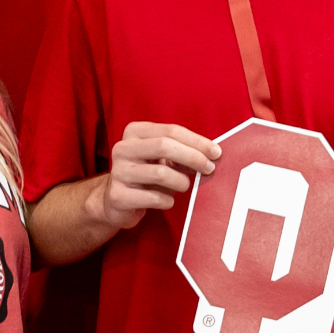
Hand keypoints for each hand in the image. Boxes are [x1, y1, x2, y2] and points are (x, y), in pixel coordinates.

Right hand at [83, 123, 220, 230]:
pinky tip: (167, 200)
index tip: (216, 152)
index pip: (171, 131)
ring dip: (181, 182)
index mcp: (135, 132)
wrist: (117, 202)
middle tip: (209, 169)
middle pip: (165, 146)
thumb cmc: (147, 175)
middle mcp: (123, 148)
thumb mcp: (162, 158)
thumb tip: (212, 154)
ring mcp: (118, 172)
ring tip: (184, 186)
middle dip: (193, 157)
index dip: (197, 141)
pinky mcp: (117, 195)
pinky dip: (167, 200)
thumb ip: (182, 152)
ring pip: (160, 173)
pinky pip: (153, 197)